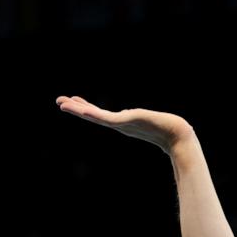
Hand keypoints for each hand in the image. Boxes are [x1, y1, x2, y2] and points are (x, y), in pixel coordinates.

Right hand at [55, 96, 194, 154]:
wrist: (177, 135)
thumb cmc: (168, 130)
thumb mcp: (149, 121)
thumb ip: (139, 119)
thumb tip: (133, 115)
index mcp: (122, 123)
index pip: (100, 114)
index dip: (86, 108)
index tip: (72, 101)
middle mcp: (120, 124)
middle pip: (93, 115)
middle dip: (76, 109)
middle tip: (58, 102)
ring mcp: (123, 124)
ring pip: (96, 116)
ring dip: (79, 111)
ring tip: (63, 105)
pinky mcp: (128, 122)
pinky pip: (108, 118)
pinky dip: (95, 115)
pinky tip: (84, 111)